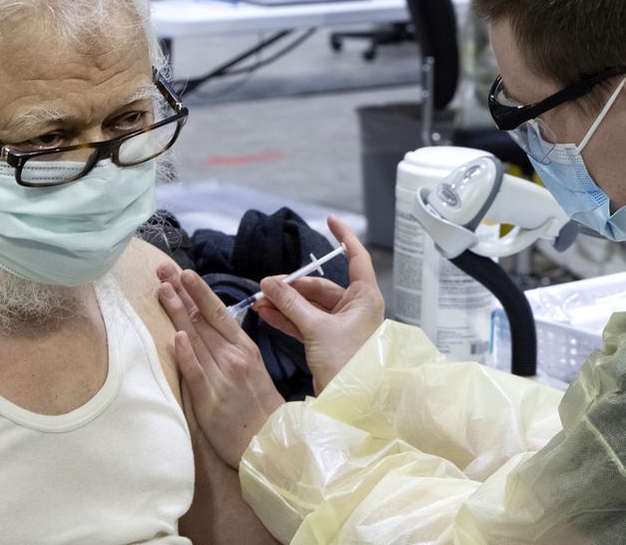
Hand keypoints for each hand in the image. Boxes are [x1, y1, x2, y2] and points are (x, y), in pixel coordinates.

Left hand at [157, 264, 284, 468]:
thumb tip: (207, 328)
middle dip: (181, 292)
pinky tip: (177, 336)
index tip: (184, 272)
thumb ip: (231, 349)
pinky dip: (186, 354)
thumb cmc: (259, 407)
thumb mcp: (253, 369)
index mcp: (244, 348)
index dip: (199, 291)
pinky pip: (196, 374)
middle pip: (202, 320)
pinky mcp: (209, 402)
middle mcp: (233, 358)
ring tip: (161, 289)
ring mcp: (221, 378)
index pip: (218, 313)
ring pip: (195, 339)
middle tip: (162, 269)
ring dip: (177, 312)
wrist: (271, 444)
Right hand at [254, 215, 384, 393]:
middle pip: (321, 285)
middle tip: (267, 285)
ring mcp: (342, 325)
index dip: (343, 237)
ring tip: (260, 300)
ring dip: (285, 302)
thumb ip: (292, 304)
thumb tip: (269, 283)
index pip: (356, 257)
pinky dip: (287, 318)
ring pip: (310, 305)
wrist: (352, 404)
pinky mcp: (329, 341)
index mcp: (365, 298)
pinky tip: (266, 313)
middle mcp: (356, 308)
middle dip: (292, 285)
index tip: (329, 220)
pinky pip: (305, 322)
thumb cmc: (348, 365)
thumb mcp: (317, 329)